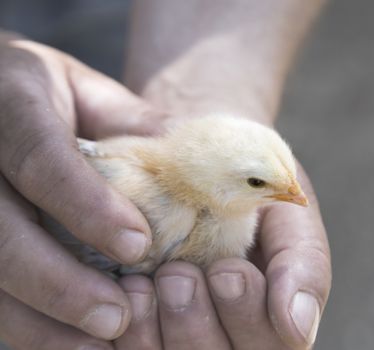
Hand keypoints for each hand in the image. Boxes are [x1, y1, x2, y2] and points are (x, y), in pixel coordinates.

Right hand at [0, 33, 167, 348]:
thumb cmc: (44, 93)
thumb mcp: (88, 92)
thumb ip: (136, 123)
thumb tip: (198, 162)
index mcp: (12, 103)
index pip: (40, 159)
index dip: (86, 206)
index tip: (137, 245)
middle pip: (2, 233)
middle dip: (60, 284)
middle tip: (117, 318)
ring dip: (38, 321)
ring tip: (97, 347)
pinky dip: (24, 324)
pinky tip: (66, 341)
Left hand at [114, 158, 330, 348]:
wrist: (196, 148)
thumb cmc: (250, 184)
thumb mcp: (285, 211)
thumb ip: (303, 265)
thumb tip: (299, 331)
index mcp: (265, 314)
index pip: (266, 346)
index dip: (247, 319)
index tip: (228, 271)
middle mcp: (222, 330)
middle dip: (195, 324)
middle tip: (178, 274)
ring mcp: (174, 330)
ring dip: (152, 330)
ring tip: (143, 280)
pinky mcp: (131, 323)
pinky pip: (120, 349)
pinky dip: (119, 329)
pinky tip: (123, 290)